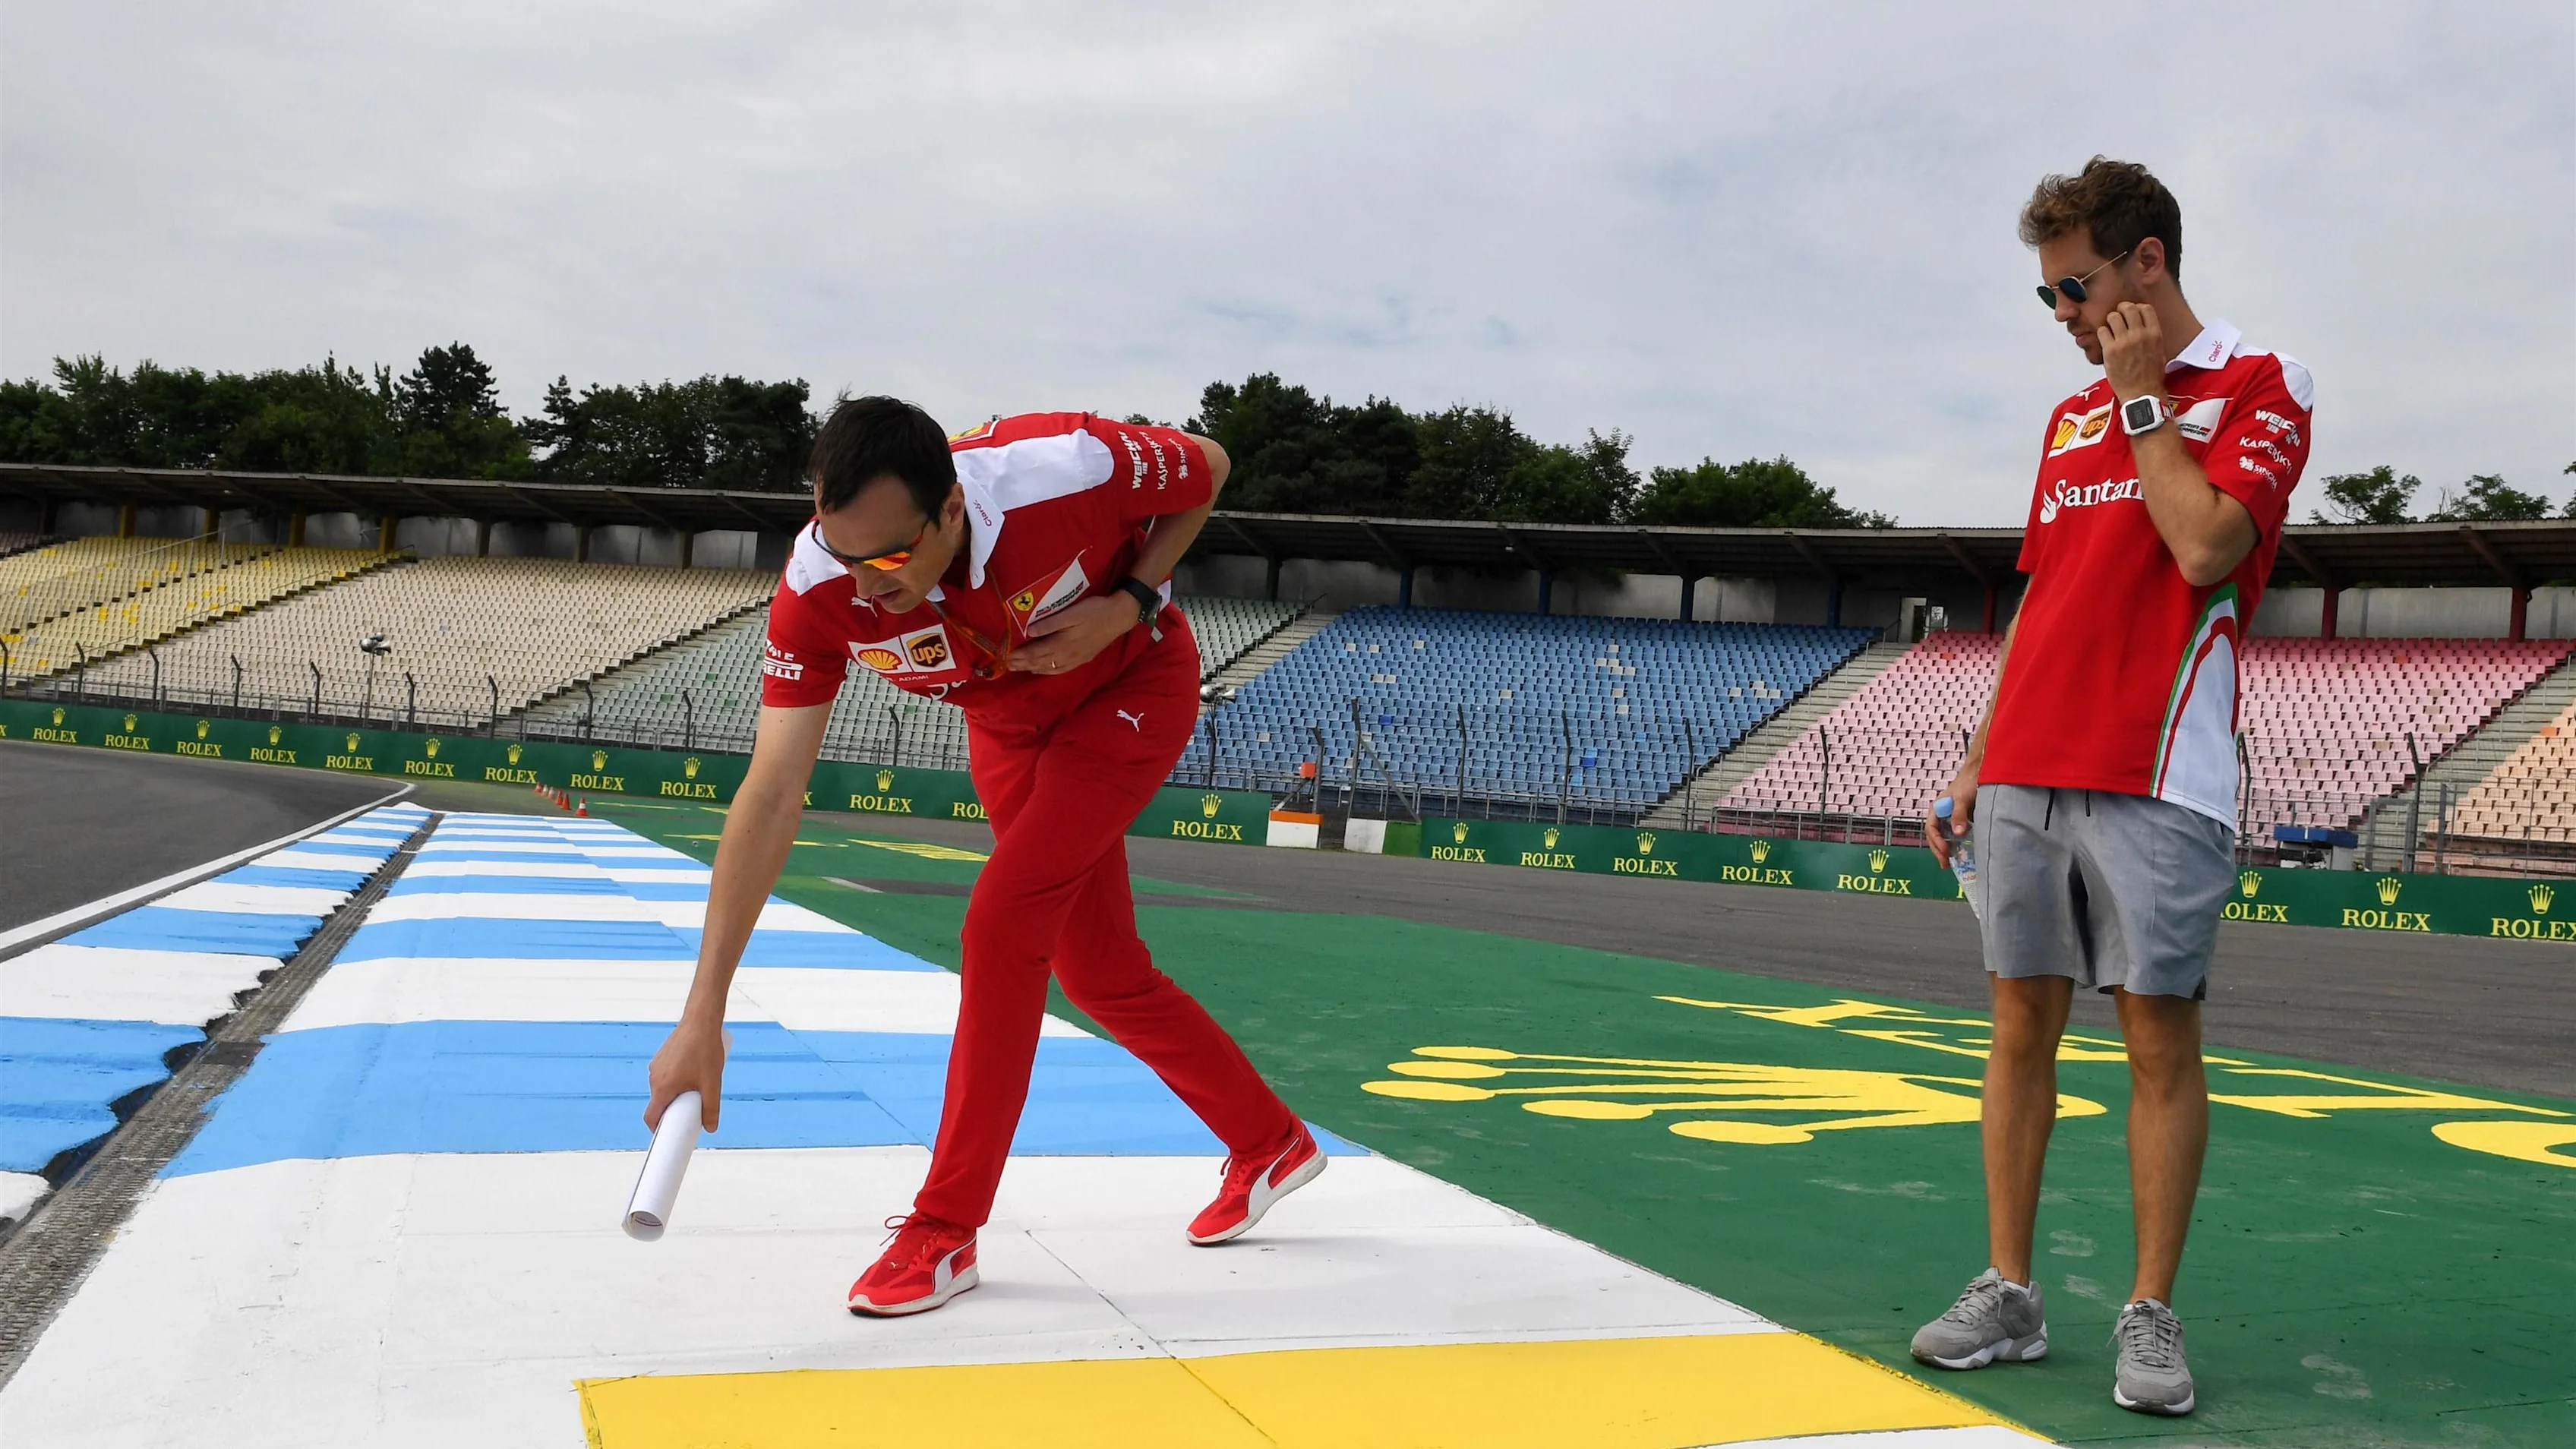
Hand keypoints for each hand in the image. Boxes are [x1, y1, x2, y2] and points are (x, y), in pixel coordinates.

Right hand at [646, 1017, 727, 1131]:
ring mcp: (656, 1066)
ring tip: (698, 1087)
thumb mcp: (712, 1083)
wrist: (701, 1020)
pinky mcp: (661, 1057)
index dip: (659, 1130)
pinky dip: (676, 1081)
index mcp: (663, 1087)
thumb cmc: (705, 1050)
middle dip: (674, 1110)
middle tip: (692, 1110)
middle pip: (659, 1104)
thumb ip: (711, 1108)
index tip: (669, 1136)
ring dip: (676, 1094)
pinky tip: (693, 1074)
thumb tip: (711, 1128)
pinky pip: (666, 1077)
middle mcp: (654, 1077)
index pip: (651, 1117)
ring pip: (663, 1089)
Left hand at [1012, 594, 1139, 674]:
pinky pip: (1061, 669)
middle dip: (1023, 664)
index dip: (1020, 655)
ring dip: (1032, 668)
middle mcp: (1067, 655)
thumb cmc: (1094, 611)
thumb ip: (1050, 624)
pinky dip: (1048, 671)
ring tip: (1020, 669)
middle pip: (1040, 662)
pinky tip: (1043, 670)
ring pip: (1049, 668)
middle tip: (1007, 665)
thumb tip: (1029, 632)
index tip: (1006, 657)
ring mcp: (1075, 659)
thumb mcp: (1071, 613)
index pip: (1035, 652)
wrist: (1119, 617)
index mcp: (1062, 643)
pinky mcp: (1082, 658)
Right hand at [1923, 767, 1978, 867]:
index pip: (1931, 829)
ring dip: (1945, 849)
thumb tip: (1958, 834)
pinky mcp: (1961, 820)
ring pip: (1944, 836)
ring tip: (1949, 862)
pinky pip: (1955, 834)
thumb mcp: (1962, 799)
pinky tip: (1960, 852)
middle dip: (1938, 850)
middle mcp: (1941, 814)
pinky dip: (1956, 844)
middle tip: (1945, 864)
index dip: (1936, 842)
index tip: (1945, 852)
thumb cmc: (1968, 783)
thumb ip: (1958, 815)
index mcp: (1937, 809)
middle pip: (1935, 836)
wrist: (1981, 772)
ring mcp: (1951, 817)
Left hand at [2099, 301, 2166, 404]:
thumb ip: (2151, 335)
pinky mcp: (2110, 350)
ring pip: (2112, 317)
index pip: (2145, 308)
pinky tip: (2106, 340)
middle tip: (2119, 316)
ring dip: (2110, 321)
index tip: (2133, 313)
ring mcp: (2124, 342)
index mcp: (2155, 334)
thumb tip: (2142, 324)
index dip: (2137, 308)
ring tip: (2111, 329)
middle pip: (2128, 308)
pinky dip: (2102, 333)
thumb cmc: (2151, 375)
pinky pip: (2102, 331)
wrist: (2142, 393)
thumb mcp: (2159, 350)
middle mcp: (2140, 335)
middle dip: (2122, 310)